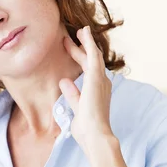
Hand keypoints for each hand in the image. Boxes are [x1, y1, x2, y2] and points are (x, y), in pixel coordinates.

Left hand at [59, 26, 114, 152]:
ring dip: (86, 42)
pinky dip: (89, 43)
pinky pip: (94, 56)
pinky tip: (85, 33)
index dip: (78, 59)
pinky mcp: (97, 78)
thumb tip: (64, 81)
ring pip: (93, 55)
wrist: (95, 136)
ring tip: (80, 30)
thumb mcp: (76, 107)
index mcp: (97, 91)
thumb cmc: (86, 128)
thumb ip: (71, 94)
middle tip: (68, 38)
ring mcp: (101, 80)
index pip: (86, 71)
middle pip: (89, 62)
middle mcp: (102, 84)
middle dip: (80, 49)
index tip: (69, 50)